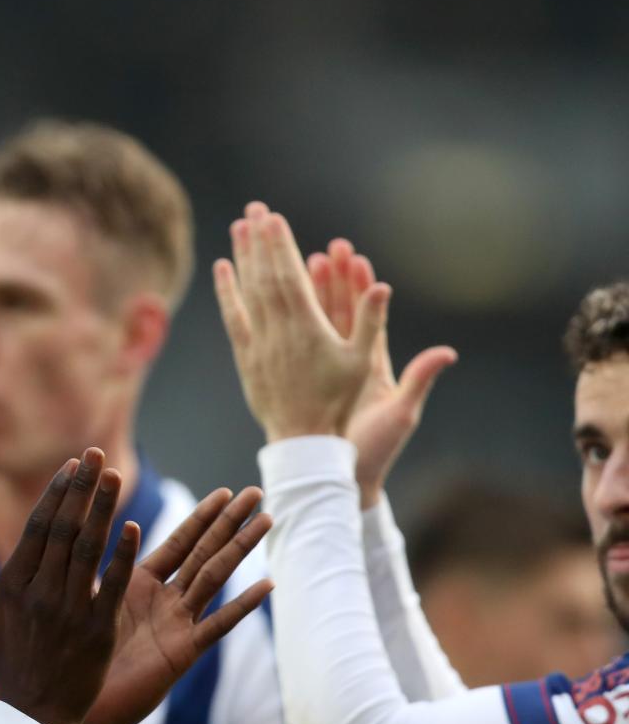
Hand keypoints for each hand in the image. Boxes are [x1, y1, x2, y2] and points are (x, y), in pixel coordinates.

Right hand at [0, 447, 139, 723]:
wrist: (31, 719)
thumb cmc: (6, 667)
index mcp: (13, 587)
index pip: (37, 528)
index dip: (56, 494)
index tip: (72, 465)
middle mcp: (40, 593)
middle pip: (63, 530)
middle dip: (81, 489)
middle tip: (96, 454)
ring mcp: (69, 612)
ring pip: (87, 550)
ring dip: (101, 509)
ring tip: (114, 475)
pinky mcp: (96, 632)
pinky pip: (110, 587)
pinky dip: (120, 556)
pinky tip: (132, 526)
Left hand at [77, 487, 273, 723]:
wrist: (79, 705)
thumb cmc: (76, 656)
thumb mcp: (86, 602)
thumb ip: (94, 570)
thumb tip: (80, 528)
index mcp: (141, 584)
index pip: (179, 542)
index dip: (202, 517)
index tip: (224, 492)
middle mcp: (166, 601)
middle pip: (204, 552)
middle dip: (229, 523)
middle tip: (255, 493)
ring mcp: (179, 624)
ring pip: (215, 578)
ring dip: (240, 549)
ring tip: (267, 521)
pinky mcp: (183, 652)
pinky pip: (216, 625)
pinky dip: (240, 605)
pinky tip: (266, 584)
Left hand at [213, 202, 387, 442]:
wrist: (303, 439)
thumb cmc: (339, 402)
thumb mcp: (362, 362)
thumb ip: (371, 321)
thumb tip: (382, 285)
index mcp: (307, 329)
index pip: (289, 277)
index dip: (280, 246)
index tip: (274, 218)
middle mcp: (278, 332)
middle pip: (265, 277)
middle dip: (260, 241)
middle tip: (255, 209)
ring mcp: (259, 343)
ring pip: (247, 292)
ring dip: (242, 257)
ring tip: (238, 226)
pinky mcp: (247, 356)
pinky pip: (234, 318)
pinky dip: (227, 291)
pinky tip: (222, 268)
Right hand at [307, 238, 456, 507]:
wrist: (345, 476)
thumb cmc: (375, 450)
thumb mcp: (400, 414)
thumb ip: (419, 380)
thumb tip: (447, 352)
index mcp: (374, 365)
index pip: (368, 317)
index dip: (362, 287)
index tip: (355, 258)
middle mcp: (351, 362)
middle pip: (342, 311)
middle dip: (333, 278)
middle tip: (327, 247)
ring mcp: (327, 370)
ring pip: (316, 324)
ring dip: (309, 294)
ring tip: (300, 261)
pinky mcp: (309, 380)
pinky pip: (297, 346)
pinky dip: (288, 323)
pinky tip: (275, 302)